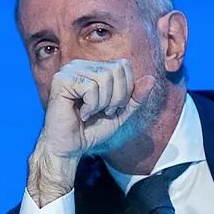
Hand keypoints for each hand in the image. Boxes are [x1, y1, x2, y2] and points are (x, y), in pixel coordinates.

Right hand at [26, 59, 154, 207]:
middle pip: (116, 70)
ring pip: (104, 77)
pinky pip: (90, 87)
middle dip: (116, 97)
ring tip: (90, 113)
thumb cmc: (91, 130)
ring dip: (103, 103)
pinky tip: (81, 114)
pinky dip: (91, 106)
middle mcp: (80, 65)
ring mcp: (69, 70)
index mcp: (93, 68)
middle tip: (102, 112)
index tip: (111, 108)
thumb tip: (152, 78)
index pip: (123, 65)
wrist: (69, 148)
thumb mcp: (121, 113)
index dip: (125, 90)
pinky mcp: (61, 80)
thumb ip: (136, 97)